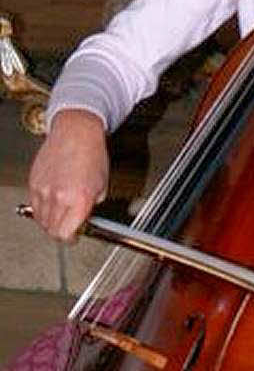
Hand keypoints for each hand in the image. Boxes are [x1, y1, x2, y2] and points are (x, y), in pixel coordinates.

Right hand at [28, 109, 108, 241]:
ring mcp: (43, 190)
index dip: (71, 238)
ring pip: (40, 220)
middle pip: (51, 230)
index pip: (65, 234)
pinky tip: (53, 200)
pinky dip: (42, 208)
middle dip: (61, 231)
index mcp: (79, 200)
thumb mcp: (102, 185)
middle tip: (69, 224)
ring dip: (51, 221)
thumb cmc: (92, 154)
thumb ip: (90, 207)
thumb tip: (82, 220)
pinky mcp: (34, 183)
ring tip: (62, 211)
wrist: (76, 132)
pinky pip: (34, 205)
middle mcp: (59, 197)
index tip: (75, 236)